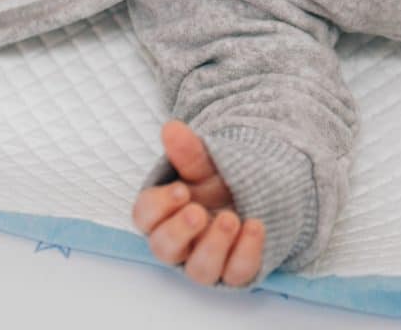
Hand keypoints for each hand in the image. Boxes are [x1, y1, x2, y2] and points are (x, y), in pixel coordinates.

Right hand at [133, 120, 266, 287]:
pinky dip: (247, 251)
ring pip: (199, 270)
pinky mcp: (233, 271)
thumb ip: (188, 151)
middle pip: (164, 249)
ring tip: (231, 219)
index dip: (158, 206)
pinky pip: (236, 273)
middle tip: (198, 211)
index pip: (145, 217)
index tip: (181, 190)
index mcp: (163, 215)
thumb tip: (171, 128)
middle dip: (180, 231)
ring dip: (214, 246)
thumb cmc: (216, 182)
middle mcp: (180, 243)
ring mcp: (206, 260)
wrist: (254, 194)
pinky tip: (256, 226)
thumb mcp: (204, 164)